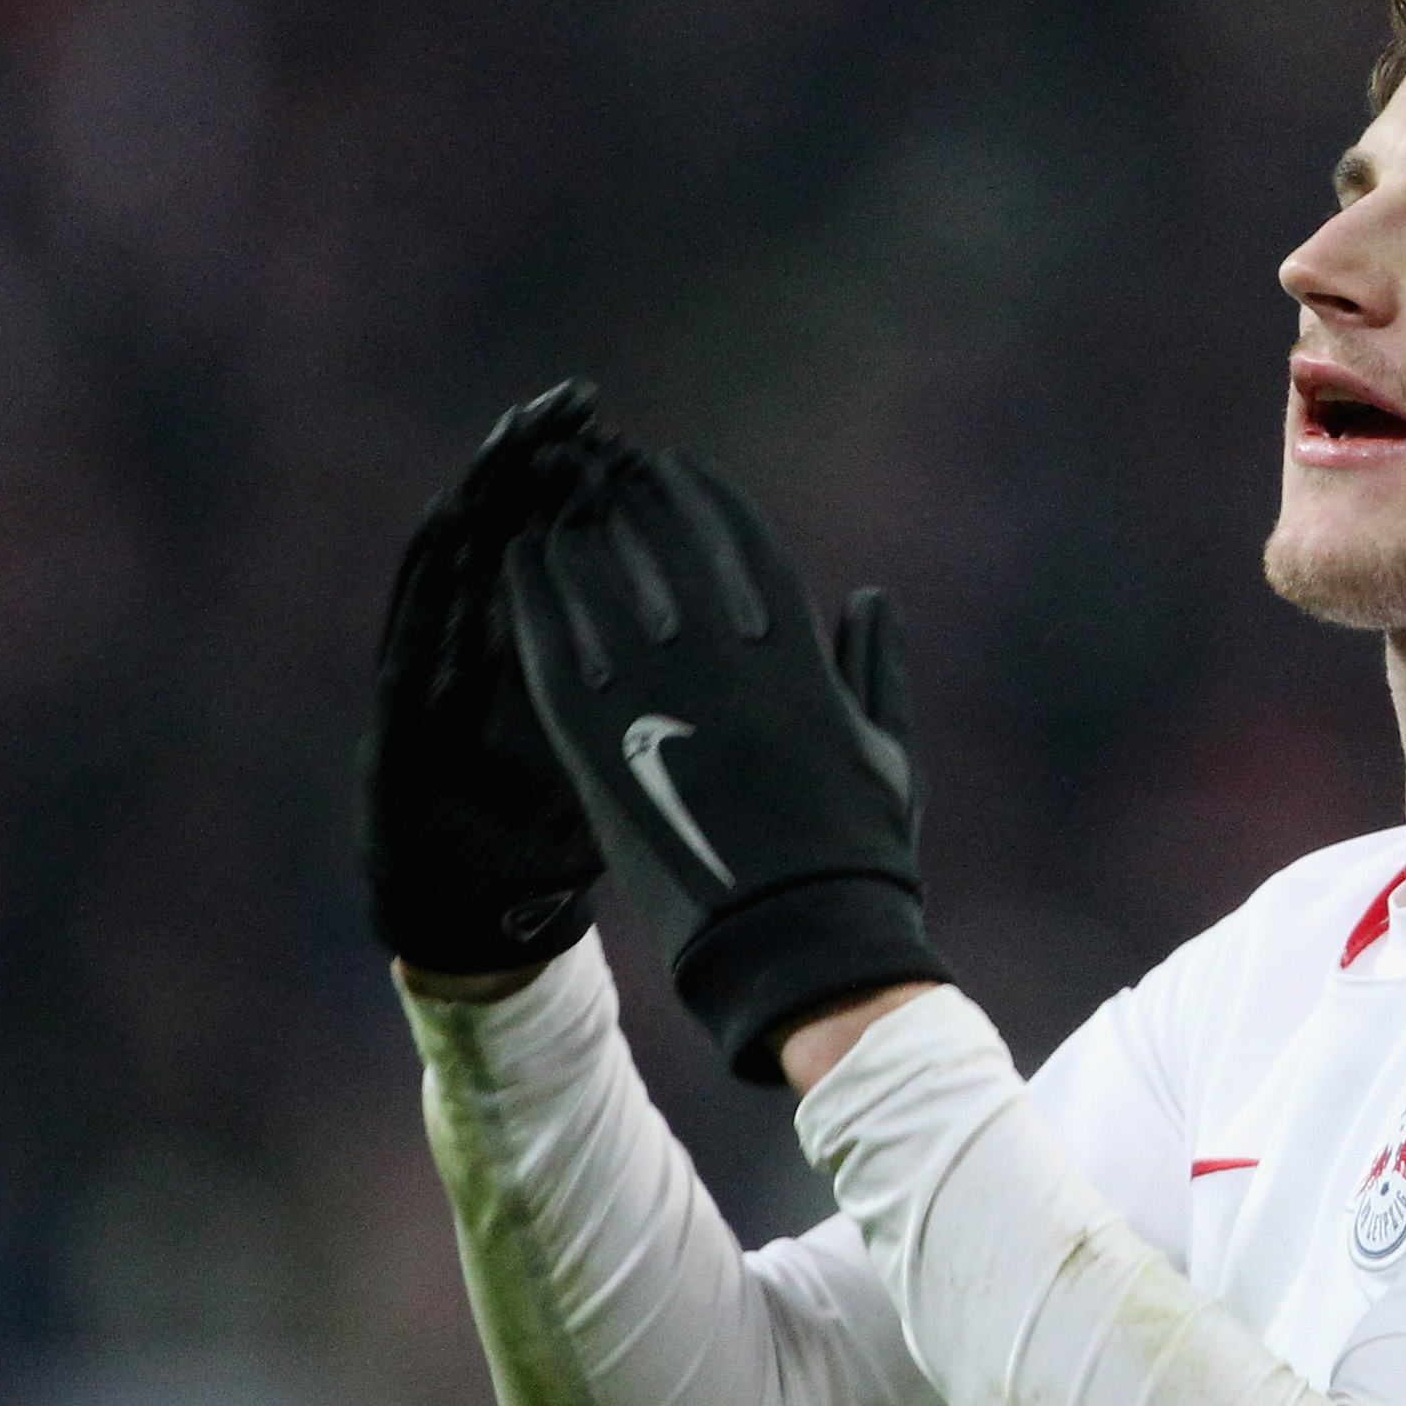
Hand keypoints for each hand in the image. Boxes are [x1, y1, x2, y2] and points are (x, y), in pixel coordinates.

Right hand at [359, 380, 614, 976]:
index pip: (579, 554)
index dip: (604, 492)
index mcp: (551, 661)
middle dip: (542, 469)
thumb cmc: (550, 838)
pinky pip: (417, 638)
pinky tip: (452, 529)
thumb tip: (742, 639)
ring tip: (513, 443)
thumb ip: (659, 694)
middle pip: (518, 538)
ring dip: (484, 502)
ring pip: (461, 568)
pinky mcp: (404, 723)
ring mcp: (444, 680)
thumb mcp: (619, 763)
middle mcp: (488, 651)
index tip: (641, 435)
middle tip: (575, 404)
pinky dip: (433, 584)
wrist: (471, 914)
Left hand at [501, 440, 947, 1082]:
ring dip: (574, 529)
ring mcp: (660, 702)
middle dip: (628, 493)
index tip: (673, 465)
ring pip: (601, 582)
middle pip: (663, 542)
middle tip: (597, 463)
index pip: (740, 540)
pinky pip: (552, 649)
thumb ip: (877, 668)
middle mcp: (726, 660)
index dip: (703, 495)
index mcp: (798, 653)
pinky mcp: (601, 748)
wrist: (799, 942)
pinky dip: (532, 600)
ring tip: (550, 499)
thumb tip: (868, 599)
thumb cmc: (859, 857)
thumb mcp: (889, 754)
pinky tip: (516, 566)